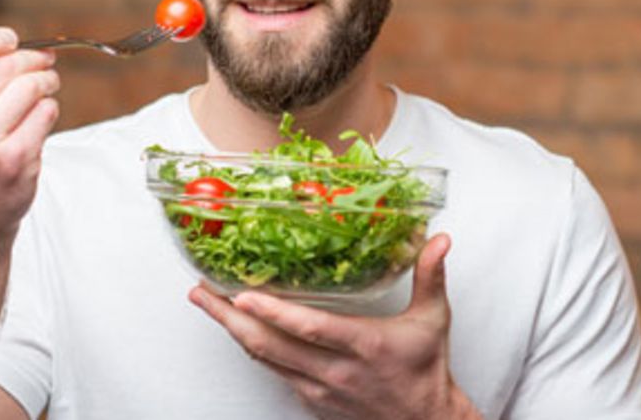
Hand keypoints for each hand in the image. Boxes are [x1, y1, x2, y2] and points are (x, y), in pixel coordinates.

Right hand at [0, 9, 60, 250]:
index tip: (11, 39)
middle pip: (3, 67)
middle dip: (31, 59)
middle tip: (42, 63)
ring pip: (29, 88)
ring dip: (46, 81)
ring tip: (46, 87)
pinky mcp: (13, 162)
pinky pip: (45, 114)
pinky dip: (50, 109)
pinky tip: (41, 117)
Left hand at [190, 234, 481, 419]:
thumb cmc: (425, 370)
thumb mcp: (433, 320)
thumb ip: (430, 276)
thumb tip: (439, 239)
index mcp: (363, 345)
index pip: (311, 329)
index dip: (274, 314)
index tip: (243, 295)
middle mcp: (335, 371)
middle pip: (270, 346)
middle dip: (229, 318)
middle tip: (202, 292)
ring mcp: (318, 389)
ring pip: (264, 360)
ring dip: (232, 332)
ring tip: (207, 303)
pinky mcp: (311, 400)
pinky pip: (273, 372)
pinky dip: (252, 349)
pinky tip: (237, 329)